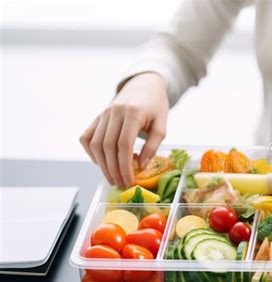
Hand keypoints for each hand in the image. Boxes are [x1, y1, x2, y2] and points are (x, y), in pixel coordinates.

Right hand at [80, 73, 168, 187]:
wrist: (144, 85)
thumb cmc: (155, 106)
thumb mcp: (162, 124)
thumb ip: (153, 145)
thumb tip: (141, 166)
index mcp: (133, 113)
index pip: (124, 145)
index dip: (125, 166)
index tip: (129, 181)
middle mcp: (114, 112)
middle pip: (108, 147)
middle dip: (113, 169)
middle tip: (120, 184)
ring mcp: (103, 114)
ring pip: (95, 144)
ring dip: (102, 165)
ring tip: (112, 178)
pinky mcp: (97, 117)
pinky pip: (87, 137)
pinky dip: (91, 152)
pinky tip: (101, 162)